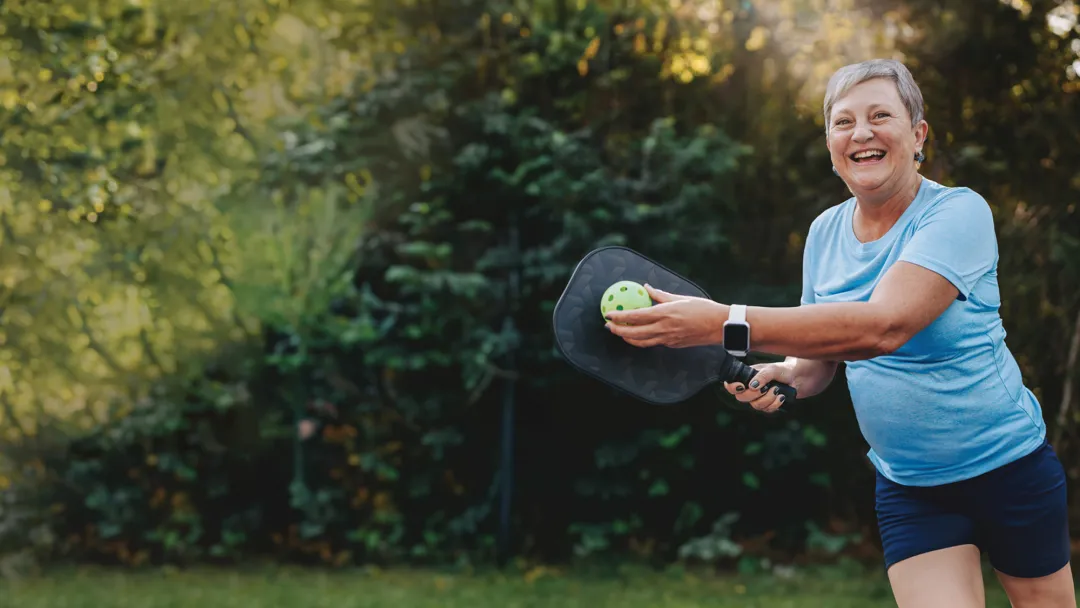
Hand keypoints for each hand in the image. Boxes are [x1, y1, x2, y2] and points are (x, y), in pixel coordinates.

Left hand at [605, 284, 726, 348]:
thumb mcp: (681, 297)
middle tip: (609, 326)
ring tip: (620, 333)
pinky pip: (654, 343)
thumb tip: (646, 288)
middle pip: (634, 333)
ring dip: (628, 338)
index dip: (619, 316)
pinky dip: (643, 340)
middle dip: (618, 331)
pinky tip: (639, 335)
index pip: (636, 316)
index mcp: (665, 313)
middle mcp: (664, 328)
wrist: (720, 326)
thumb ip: (660, 295)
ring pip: (642, 342)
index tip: (609, 314)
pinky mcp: (673, 345)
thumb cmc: (703, 309)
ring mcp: (668, 339)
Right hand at [722, 362, 793, 413]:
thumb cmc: (784, 370)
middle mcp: (751, 388)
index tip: (741, 386)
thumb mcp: (773, 369)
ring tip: (777, 390)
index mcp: (748, 377)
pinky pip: (767, 410)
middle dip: (754, 395)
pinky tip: (781, 397)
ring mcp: (759, 398)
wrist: (798, 378)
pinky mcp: (768, 405)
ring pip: (755, 406)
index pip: (731, 385)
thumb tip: (751, 386)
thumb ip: (762, 375)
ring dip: (768, 399)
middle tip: (766, 388)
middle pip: (742, 398)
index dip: (732, 387)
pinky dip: (775, 404)